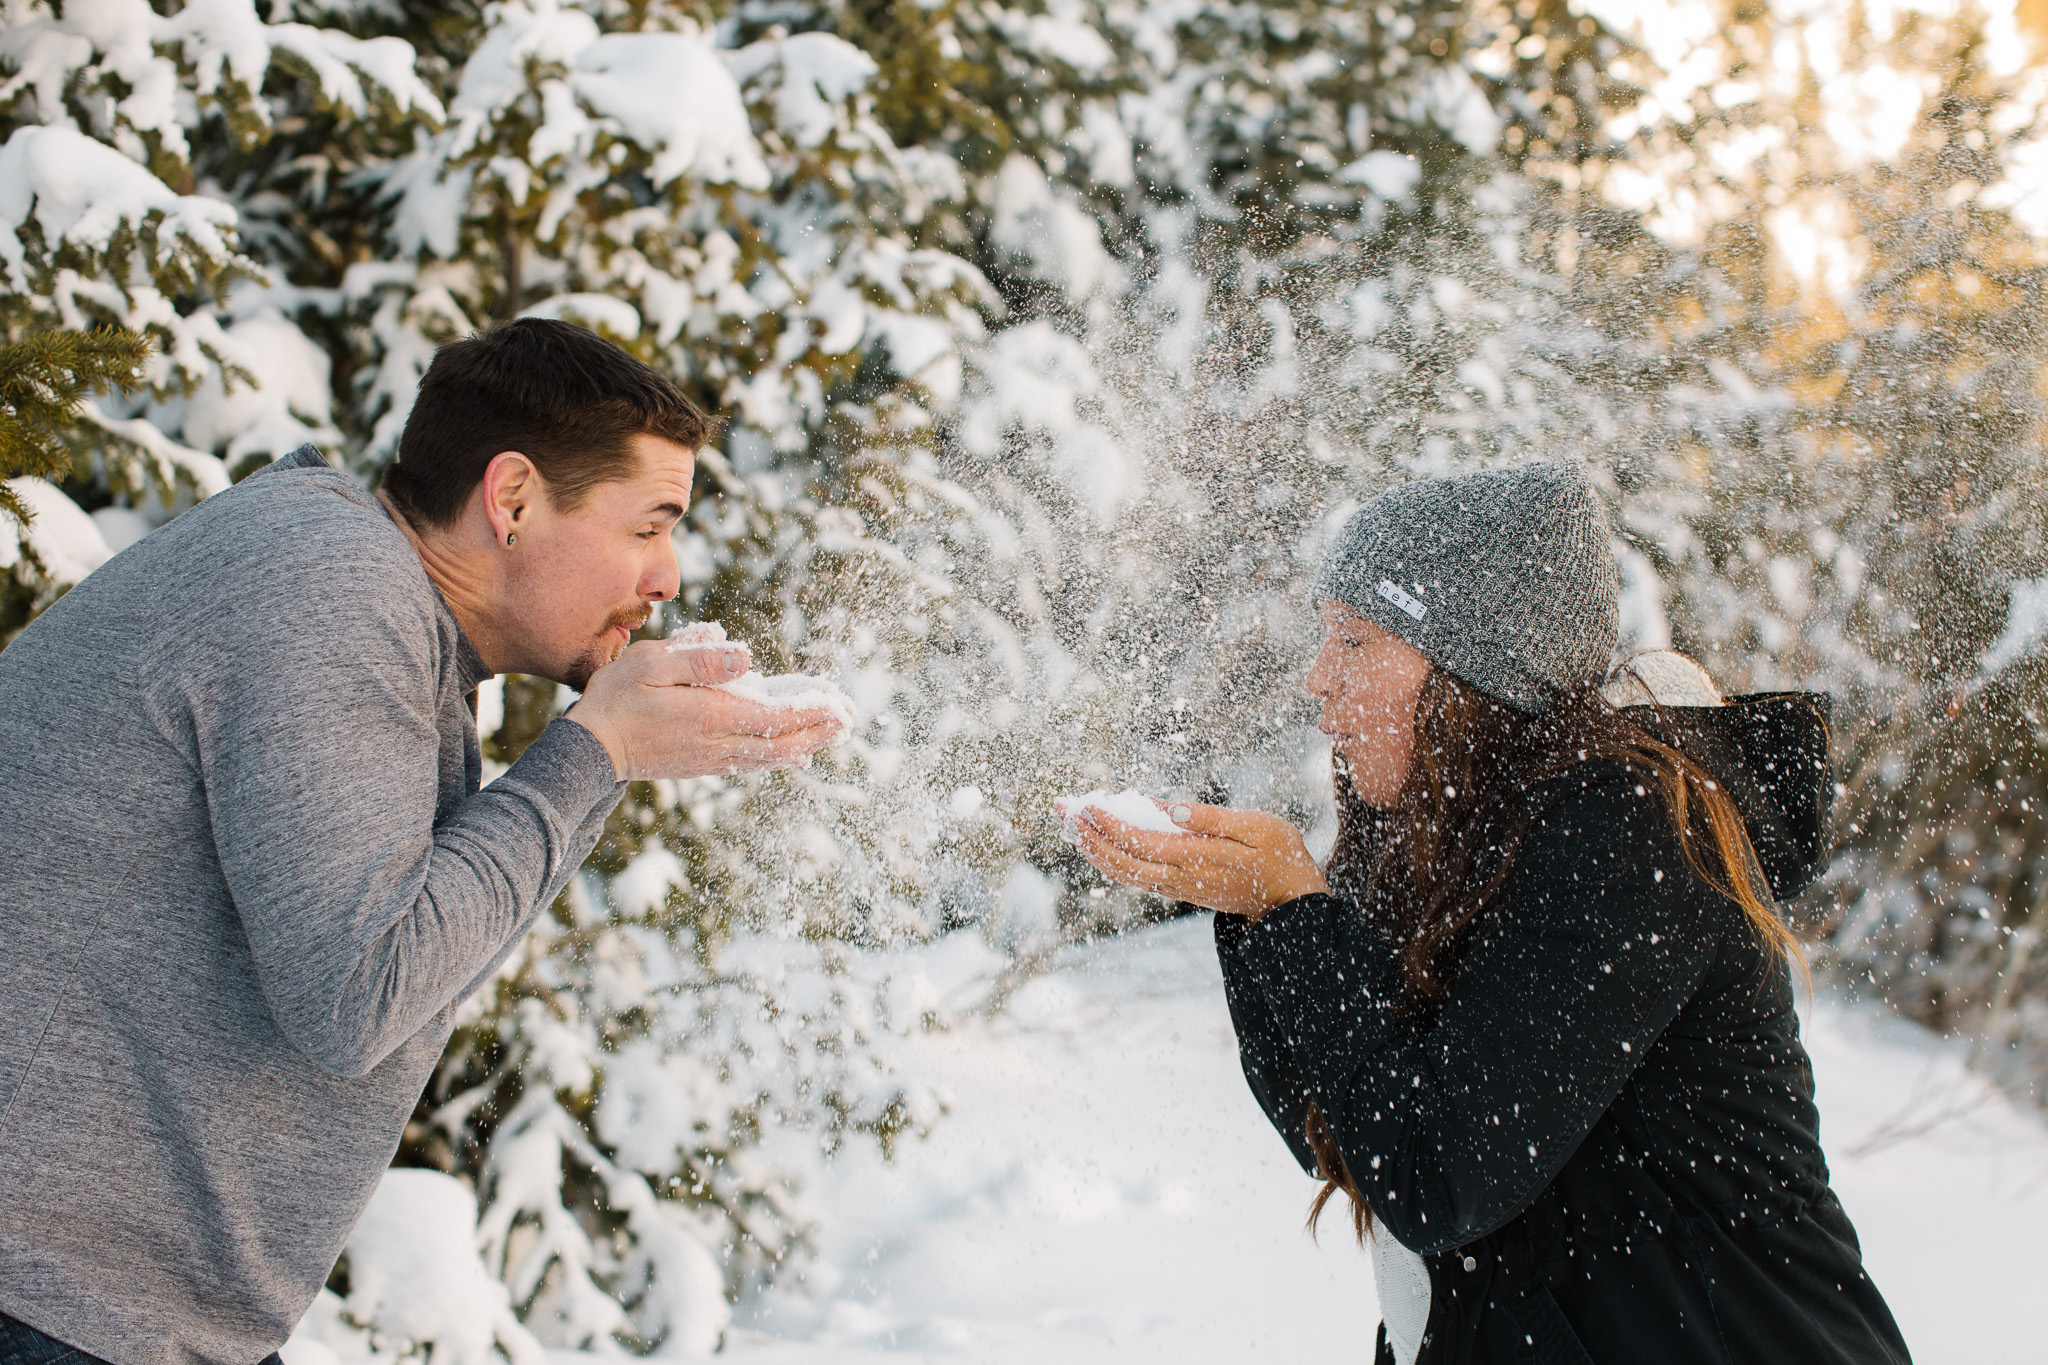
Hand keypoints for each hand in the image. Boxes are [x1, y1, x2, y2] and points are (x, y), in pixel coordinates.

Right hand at [566, 640, 844, 780]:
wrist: (589, 750)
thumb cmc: (616, 698)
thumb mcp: (652, 663)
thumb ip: (700, 659)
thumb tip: (747, 656)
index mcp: (711, 716)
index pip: (774, 717)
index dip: (810, 713)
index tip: (839, 706)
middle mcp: (718, 744)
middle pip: (781, 742)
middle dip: (818, 731)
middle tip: (849, 718)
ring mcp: (710, 758)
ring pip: (769, 756)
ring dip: (803, 744)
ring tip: (832, 733)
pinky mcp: (700, 765)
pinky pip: (751, 762)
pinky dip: (777, 755)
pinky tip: (790, 753)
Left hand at [1071, 799, 1328, 918]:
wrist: (1291, 900)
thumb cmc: (1279, 854)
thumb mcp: (1254, 826)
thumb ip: (1210, 819)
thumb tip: (1171, 808)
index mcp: (1195, 858)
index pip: (1139, 842)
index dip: (1109, 825)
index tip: (1087, 805)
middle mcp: (1180, 878)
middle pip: (1120, 862)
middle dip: (1087, 836)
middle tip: (1061, 810)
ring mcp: (1178, 887)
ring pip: (1124, 874)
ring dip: (1093, 851)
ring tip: (1069, 826)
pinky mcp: (1180, 890)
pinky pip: (1135, 878)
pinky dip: (1111, 862)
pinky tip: (1099, 847)